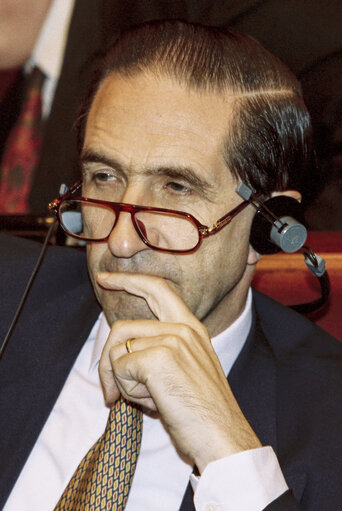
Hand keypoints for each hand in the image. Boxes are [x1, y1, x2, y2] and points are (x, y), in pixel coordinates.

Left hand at [97, 272, 260, 472]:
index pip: (157, 289)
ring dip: (123, 383)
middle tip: (107, 390)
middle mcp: (183, 329)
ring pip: (118, 352)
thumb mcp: (186, 371)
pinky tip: (154, 404)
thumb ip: (159, 352)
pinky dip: (127, 391)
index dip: (128, 280)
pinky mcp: (159, 358)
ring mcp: (172, 340)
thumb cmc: (203, 413)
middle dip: (104, 358)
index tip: (105, 279)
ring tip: (148, 401)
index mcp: (192, 328)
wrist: (223, 438)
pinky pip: (120, 368)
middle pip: (122, 327)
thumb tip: (118, 354)